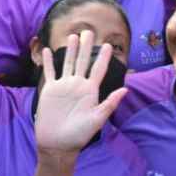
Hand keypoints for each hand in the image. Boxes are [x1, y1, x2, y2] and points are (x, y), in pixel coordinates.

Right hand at [35, 30, 126, 153]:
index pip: (98, 70)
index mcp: (90, 91)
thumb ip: (109, 103)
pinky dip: (49, 61)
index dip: (103, 58)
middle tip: (88, 31)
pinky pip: (50, 72)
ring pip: (67, 63)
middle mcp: (77, 85)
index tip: (108, 45)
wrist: (57, 145)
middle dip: (85, 47)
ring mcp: (63, 86)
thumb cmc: (78, 135)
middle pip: (82, 61)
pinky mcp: (50, 90)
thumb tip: (126, 90)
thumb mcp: (97, 120)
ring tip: (73, 36)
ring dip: (70, 50)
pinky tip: (48, 50)